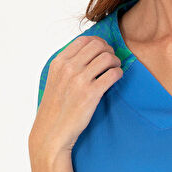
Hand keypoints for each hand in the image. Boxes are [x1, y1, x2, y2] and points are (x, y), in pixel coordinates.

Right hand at [29, 35, 122, 156]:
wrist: (52, 132)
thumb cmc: (55, 108)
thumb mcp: (55, 80)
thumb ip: (67, 66)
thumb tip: (86, 53)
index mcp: (59, 62)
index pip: (84, 40)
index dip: (98, 43)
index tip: (103, 51)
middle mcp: (68, 68)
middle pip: (98, 46)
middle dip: (109, 51)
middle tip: (112, 61)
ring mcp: (79, 80)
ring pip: (107, 57)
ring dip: (116, 62)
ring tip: (115, 69)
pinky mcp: (91, 94)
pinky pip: (113, 74)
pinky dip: (118, 73)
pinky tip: (116, 78)